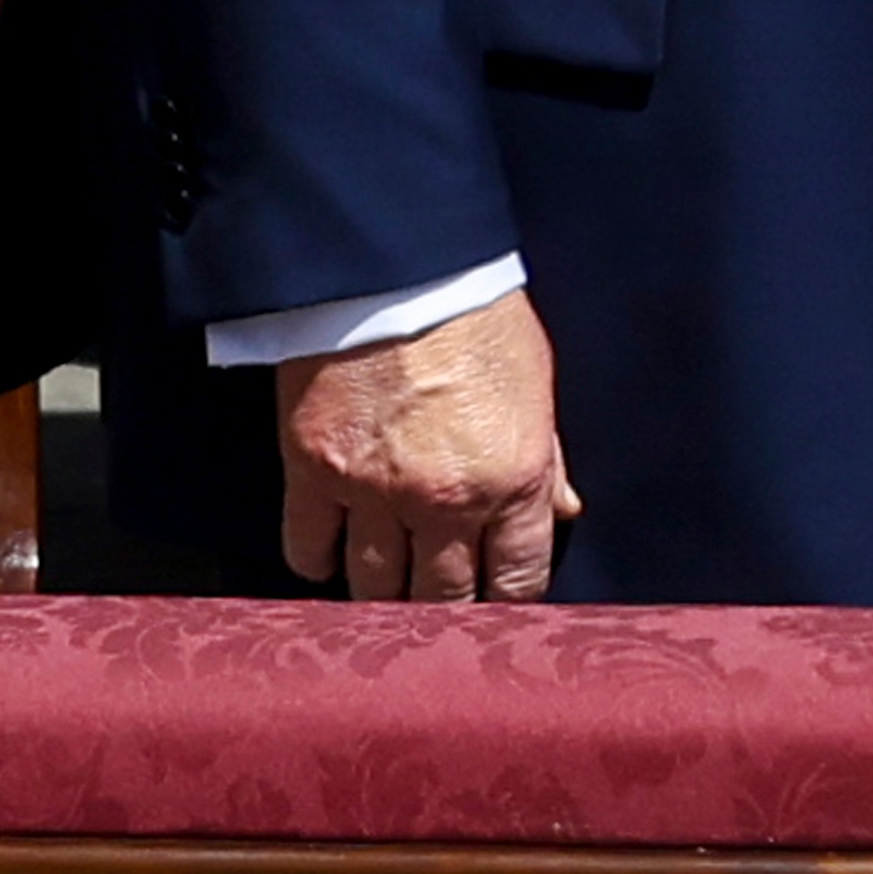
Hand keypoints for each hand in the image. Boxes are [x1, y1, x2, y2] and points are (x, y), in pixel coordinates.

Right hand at [278, 287, 580, 600]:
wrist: (398, 263)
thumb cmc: (475, 311)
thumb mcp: (535, 381)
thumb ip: (547, 457)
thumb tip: (564, 510)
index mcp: (512, 477)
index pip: (517, 580)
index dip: (508, 599)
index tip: (496, 602)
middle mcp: (445, 499)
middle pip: (443, 599)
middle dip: (445, 610)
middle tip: (439, 606)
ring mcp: (375, 492)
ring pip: (375, 589)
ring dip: (383, 596)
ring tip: (387, 591)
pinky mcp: (315, 472)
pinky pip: (309, 549)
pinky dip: (318, 560)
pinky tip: (331, 554)